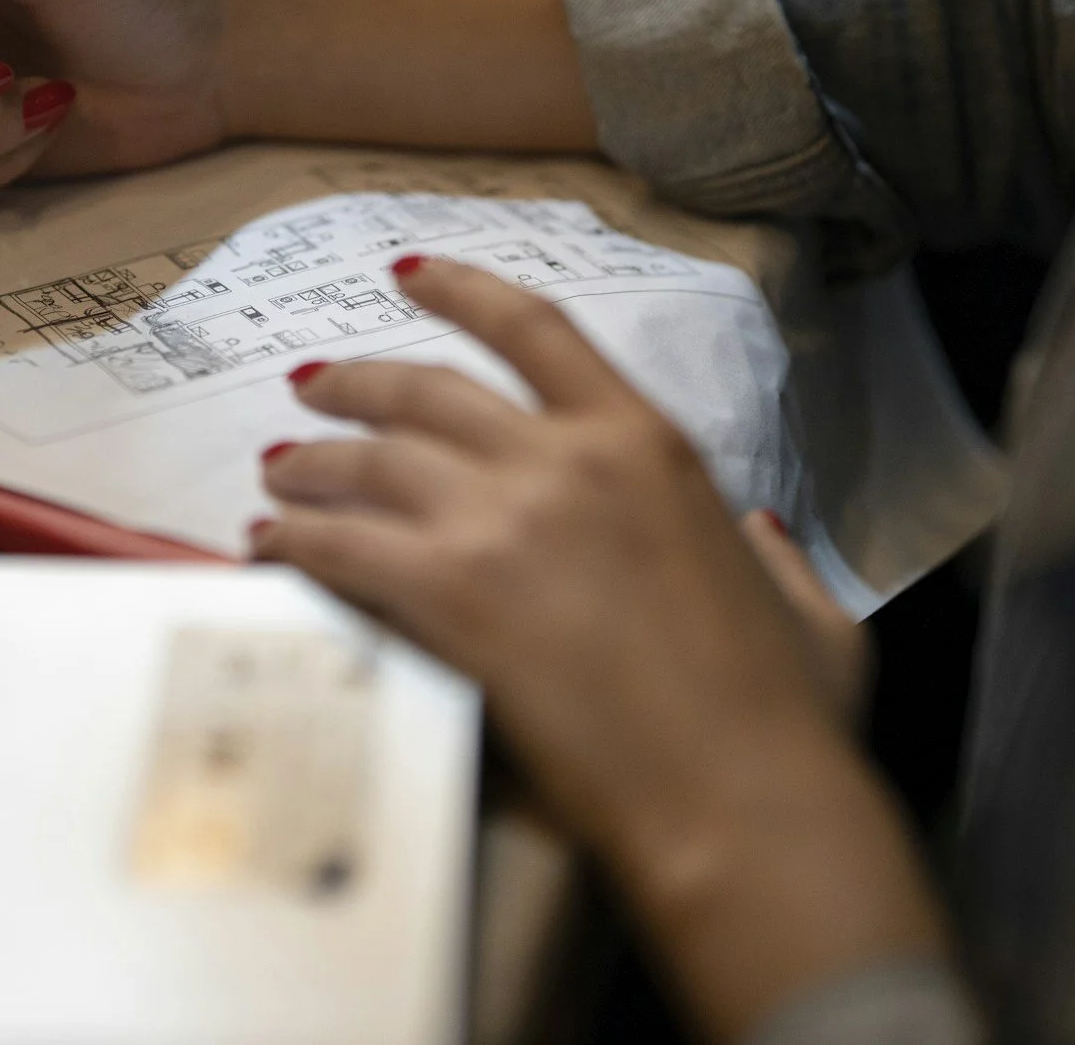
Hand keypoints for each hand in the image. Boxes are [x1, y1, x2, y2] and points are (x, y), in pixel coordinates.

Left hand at [254, 255, 944, 1041]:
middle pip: (426, 390)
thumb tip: (760, 533)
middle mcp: (565, 460)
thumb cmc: (783, 718)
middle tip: (312, 389)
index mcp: (648, 444)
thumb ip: (772, 556)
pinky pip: (339, 547)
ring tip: (279, 475)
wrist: (742, 799)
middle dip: (356, 382)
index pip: (536, 330)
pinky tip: (267, 549)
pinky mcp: (449, 595)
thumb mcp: (807, 609)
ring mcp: (502, 522)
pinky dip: (292, 542)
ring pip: (371, 461)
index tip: (411, 274)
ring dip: (311, 463)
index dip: (462, 291)